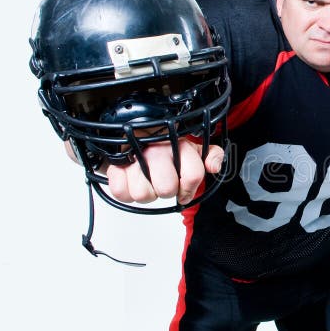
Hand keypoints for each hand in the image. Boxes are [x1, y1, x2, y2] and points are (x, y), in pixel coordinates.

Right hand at [106, 139, 223, 204]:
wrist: (134, 135)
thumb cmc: (165, 146)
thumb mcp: (192, 149)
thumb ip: (211, 155)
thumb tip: (214, 165)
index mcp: (179, 147)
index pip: (193, 175)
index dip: (189, 189)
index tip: (184, 192)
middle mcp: (157, 152)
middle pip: (167, 189)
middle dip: (166, 191)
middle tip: (162, 182)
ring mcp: (135, 160)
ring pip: (144, 195)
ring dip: (146, 193)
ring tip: (146, 180)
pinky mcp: (114, 168)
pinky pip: (121, 193)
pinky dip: (126, 191)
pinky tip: (131, 180)